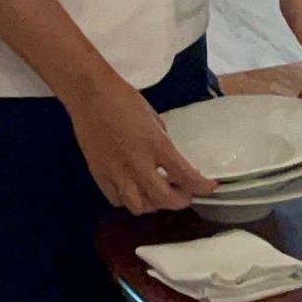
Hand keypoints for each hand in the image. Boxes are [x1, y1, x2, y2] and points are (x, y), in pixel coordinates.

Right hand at [66, 75, 217, 213]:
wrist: (91, 95)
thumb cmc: (124, 99)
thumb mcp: (153, 118)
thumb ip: (162, 142)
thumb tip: (168, 160)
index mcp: (155, 144)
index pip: (185, 175)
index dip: (201, 186)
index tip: (210, 188)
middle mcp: (137, 164)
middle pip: (163, 198)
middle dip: (180, 200)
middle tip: (185, 194)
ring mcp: (116, 173)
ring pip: (139, 206)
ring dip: (154, 204)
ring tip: (159, 194)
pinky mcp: (98, 176)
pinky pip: (116, 200)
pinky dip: (129, 200)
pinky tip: (135, 191)